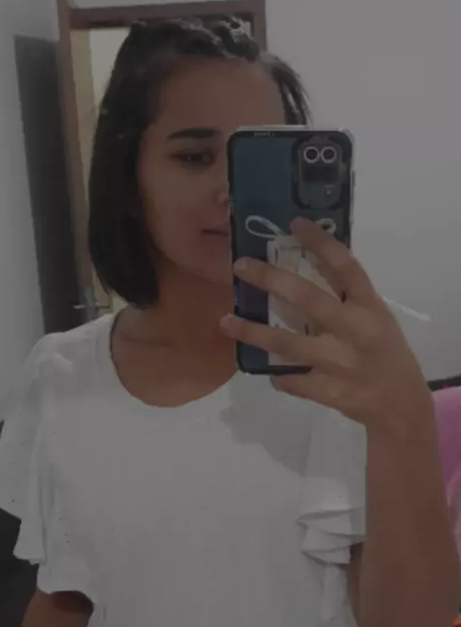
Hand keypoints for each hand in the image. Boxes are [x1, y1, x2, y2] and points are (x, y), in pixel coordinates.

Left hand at [220, 217, 432, 439]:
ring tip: (225, 320)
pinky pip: (290, 379)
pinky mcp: (328, 391)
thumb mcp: (375, 316)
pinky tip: (263, 365)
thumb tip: (305, 262)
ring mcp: (339, 363)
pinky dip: (274, 371)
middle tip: (240, 266)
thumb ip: (346, 295)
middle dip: (270, 279)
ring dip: (252, 332)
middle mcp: (354, 330)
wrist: (400, 402)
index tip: (294, 223)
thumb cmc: (384, 350)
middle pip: (307, 298)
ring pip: (287, 343)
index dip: (320, 242)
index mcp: (369, 307)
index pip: (345, 266)